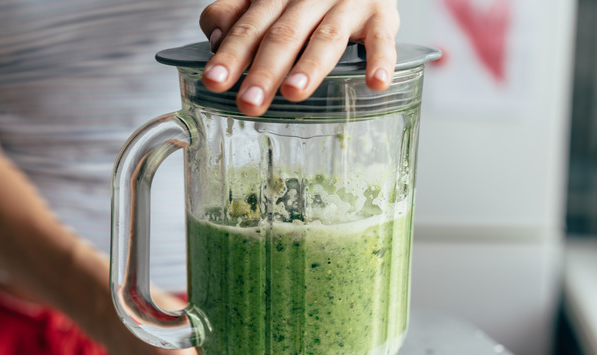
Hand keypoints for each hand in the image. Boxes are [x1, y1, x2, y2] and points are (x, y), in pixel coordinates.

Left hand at [199, 0, 399, 116]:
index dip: (230, 54)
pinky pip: (381, 37)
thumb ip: (234, 15)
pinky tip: (375, 83)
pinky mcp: (380, 14)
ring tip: (294, 93)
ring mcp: (346, 5)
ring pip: (326, 37)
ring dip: (310, 65)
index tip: (214, 81)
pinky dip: (380, 59)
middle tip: (250, 102)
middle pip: (284, 35)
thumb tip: (215, 41)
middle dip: (264, 70)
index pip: (249, 27)